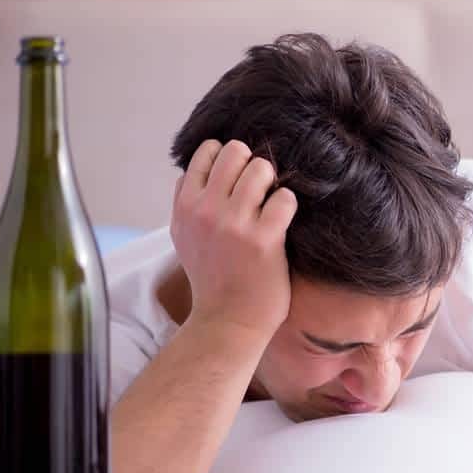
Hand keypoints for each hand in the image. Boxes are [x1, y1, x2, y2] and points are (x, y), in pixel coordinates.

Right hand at [170, 139, 297, 337]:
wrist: (227, 321)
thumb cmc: (212, 277)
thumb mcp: (185, 236)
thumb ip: (189, 201)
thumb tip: (201, 167)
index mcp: (185, 207)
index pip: (205, 153)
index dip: (227, 158)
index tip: (237, 178)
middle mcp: (205, 211)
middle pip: (235, 151)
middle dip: (252, 165)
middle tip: (259, 189)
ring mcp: (234, 224)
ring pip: (261, 168)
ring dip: (273, 183)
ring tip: (271, 204)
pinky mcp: (263, 239)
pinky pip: (285, 197)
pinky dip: (288, 205)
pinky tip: (282, 221)